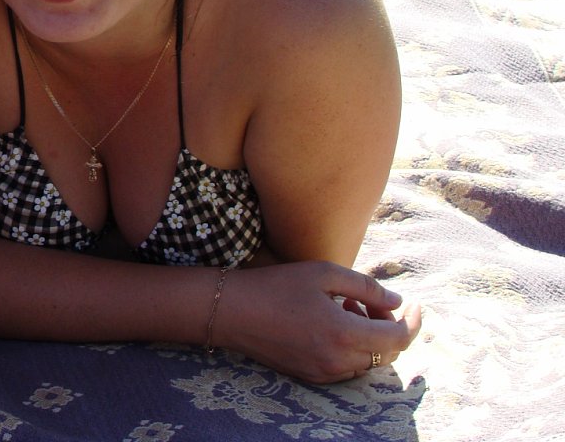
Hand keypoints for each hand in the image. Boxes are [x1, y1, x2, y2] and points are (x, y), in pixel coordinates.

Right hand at [220, 261, 422, 382]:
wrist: (232, 311)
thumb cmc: (276, 285)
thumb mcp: (323, 273)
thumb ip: (367, 287)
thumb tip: (397, 302)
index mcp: (345, 334)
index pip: (399, 338)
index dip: (414, 321)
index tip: (417, 304)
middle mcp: (338, 360)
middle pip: (386, 353)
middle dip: (388, 326)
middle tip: (368, 300)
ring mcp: (324, 372)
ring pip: (367, 361)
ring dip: (368, 337)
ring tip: (345, 307)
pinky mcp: (310, 376)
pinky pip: (346, 366)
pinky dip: (351, 347)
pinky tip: (331, 322)